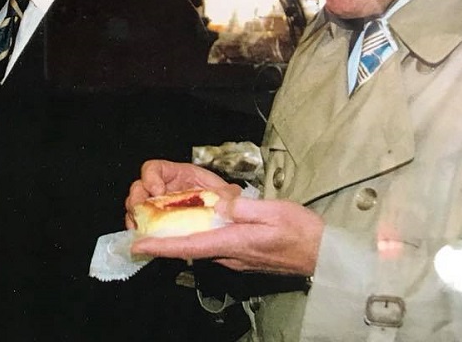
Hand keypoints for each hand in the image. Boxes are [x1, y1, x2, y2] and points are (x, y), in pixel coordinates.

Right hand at [125, 160, 240, 228]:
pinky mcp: (157, 224)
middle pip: (138, 187)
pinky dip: (139, 230)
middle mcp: (163, 188)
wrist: (225, 220)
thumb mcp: (226, 194)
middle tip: (141, 210)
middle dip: (136, 198)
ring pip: (135, 206)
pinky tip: (143, 237)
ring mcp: (157, 206)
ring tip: (139, 226)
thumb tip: (232, 196)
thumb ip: (228, 194)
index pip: (153, 168)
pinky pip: (140, 225)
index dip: (151, 177)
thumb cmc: (223, 201)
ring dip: (134, 216)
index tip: (158, 191)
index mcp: (177, 175)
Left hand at [131, 197, 323, 276]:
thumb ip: (244, 208)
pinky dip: (194, 236)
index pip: (190, 245)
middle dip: (162, 240)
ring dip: (176, 238)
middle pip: (188, 247)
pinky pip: (211, 246)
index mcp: (233, 242)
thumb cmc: (302, 232)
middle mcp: (229, 255)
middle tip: (140, 226)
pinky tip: (190, 224)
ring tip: (157, 222)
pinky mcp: (240, 256)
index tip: (138, 245)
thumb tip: (220, 203)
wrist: (323, 255)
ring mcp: (235, 258)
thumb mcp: (274, 211)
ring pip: (198, 247)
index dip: (161, 246)